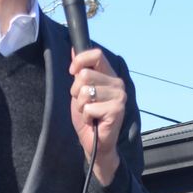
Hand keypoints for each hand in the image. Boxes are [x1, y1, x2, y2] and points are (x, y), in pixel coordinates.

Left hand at [69, 47, 125, 185]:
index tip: (73, 73)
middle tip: (84, 104)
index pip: (96, 54)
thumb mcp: (79, 92)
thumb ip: (79, 72)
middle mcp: (117, 84)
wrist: (95, 143)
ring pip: (85, 92)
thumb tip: (73, 49)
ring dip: (81, 106)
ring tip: (89, 113)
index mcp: (109, 75)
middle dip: (76, 91)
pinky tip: (94, 121)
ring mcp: (119, 97)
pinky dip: (86, 117)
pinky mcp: (117, 110)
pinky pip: (89, 108)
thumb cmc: (89, 118)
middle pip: (85, 74)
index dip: (80, 61)